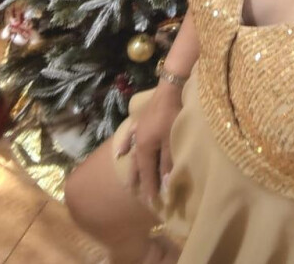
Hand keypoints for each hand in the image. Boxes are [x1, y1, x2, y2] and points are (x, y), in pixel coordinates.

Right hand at [115, 82, 182, 206]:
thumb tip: (164, 185)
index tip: (151, 203)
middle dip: (138, 181)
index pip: (147, 173)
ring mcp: (137, 131)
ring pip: (132, 154)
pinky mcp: (140, 122)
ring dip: (132, 168)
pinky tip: (121, 152)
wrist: (169, 90)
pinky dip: (125, 145)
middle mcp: (138, 142)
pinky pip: (130, 137)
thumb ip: (167, 163)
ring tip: (128, 180)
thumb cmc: (172, 115)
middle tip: (136, 195)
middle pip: (137, 165)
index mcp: (145, 148)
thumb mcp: (171, 141)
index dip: (149, 188)